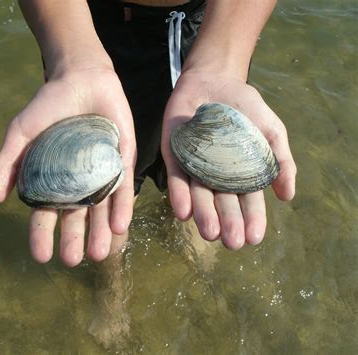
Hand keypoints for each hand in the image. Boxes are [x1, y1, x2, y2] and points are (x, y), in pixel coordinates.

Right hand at [0, 69, 135, 265]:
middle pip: (75, 217)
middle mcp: (77, 183)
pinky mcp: (122, 161)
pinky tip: (120, 226)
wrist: (80, 78)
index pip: (46, 214)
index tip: (41, 257)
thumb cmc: (47, 106)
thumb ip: (7, 162)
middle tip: (71, 261)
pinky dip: (121, 207)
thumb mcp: (20, 132)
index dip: (42, 235)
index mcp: (52, 180)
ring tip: (99, 254)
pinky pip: (122, 188)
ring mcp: (100, 174)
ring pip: (100, 209)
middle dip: (73, 240)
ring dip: (100, 233)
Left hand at [161, 71, 295, 248]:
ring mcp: (195, 167)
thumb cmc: (245, 107)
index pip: (248, 202)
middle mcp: (217, 177)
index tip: (254, 237)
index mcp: (241, 175)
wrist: (215, 79)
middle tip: (231, 242)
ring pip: (200, 195)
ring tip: (210, 233)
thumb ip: (281, 160)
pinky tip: (183, 212)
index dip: (252, 219)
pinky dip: (180, 195)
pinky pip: (177, 178)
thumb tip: (288, 196)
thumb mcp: (270, 131)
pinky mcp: (175, 156)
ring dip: (204, 215)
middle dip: (228, 223)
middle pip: (223, 204)